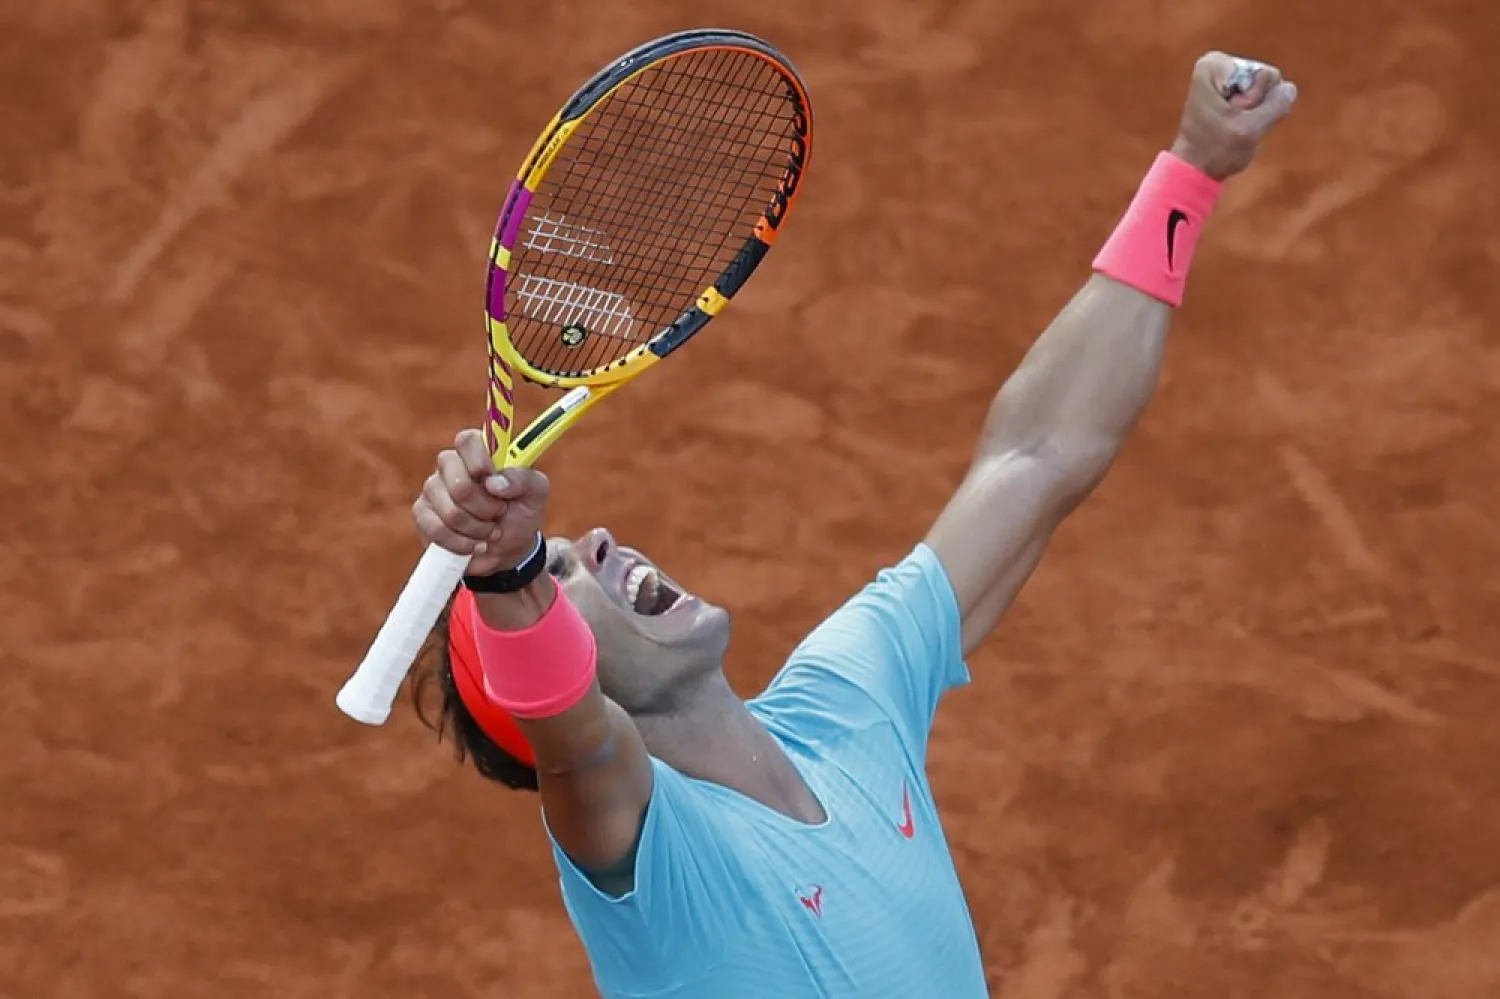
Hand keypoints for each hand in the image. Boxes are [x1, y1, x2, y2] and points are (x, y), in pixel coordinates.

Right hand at [412, 429, 551, 576]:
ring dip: (477, 529)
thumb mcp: (535, 494)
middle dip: (484, 507)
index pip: (467, 440)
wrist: (507, 550)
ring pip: (450, 511)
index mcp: (479, 452)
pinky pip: (436, 529)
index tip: (492, 480)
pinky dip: (461, 543)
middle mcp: (452, 465)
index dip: (478, 460)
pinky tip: (473, 544)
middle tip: (499, 512)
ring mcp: (433, 489)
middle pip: (458, 482)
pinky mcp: (423, 514)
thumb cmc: (520, 513)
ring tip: (490, 531)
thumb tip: (495, 482)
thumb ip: (523, 479)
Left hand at [1171, 51, 1297, 179]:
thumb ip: (1275, 107)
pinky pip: (1261, 96)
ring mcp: (1225, 74)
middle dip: (1255, 105)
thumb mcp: (1250, 131)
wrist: (1195, 166)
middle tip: (1231, 122)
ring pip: (1266, 89)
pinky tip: (1232, 123)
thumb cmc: (1216, 151)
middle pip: (1266, 79)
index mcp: (1214, 66)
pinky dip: (1252, 113)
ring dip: (1254, 112)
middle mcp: (1217, 63)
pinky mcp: (1230, 87)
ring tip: (1230, 124)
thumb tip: (1289, 88)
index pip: (1266, 76)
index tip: (1230, 116)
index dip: (1255, 101)